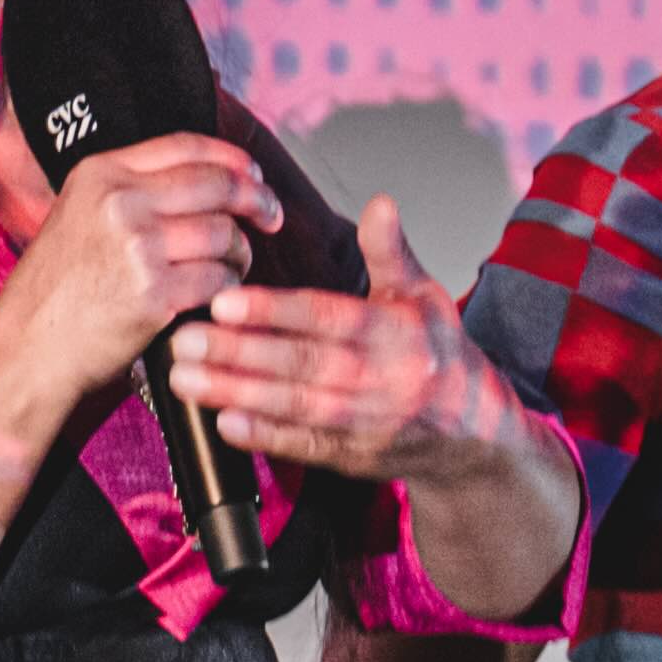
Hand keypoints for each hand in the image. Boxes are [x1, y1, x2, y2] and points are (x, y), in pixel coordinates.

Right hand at [0, 131, 277, 430]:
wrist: (27, 350)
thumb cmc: (55, 291)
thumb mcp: (78, 216)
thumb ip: (130, 192)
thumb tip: (207, 179)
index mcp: (100, 174)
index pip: (186, 146)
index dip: (231, 159)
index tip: (252, 174)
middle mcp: (119, 202)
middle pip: (216, 185)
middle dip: (255, 199)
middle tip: (269, 216)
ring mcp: (138, 248)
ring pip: (224, 234)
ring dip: (240, 253)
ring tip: (230, 267)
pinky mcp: (155, 294)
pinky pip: (219, 279)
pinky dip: (227, 289)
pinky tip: (214, 298)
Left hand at [171, 198, 546, 482]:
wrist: (475, 437)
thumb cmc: (441, 356)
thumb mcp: (424, 296)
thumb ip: (392, 252)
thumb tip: (380, 204)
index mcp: (394, 333)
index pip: (326, 317)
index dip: (275, 311)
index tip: (226, 302)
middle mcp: (379, 380)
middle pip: (301, 363)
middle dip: (239, 352)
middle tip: (186, 338)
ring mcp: (365, 424)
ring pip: (294, 406)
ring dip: (237, 393)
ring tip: (187, 378)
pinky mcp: (352, 458)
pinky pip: (304, 447)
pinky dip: (265, 438)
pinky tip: (225, 424)